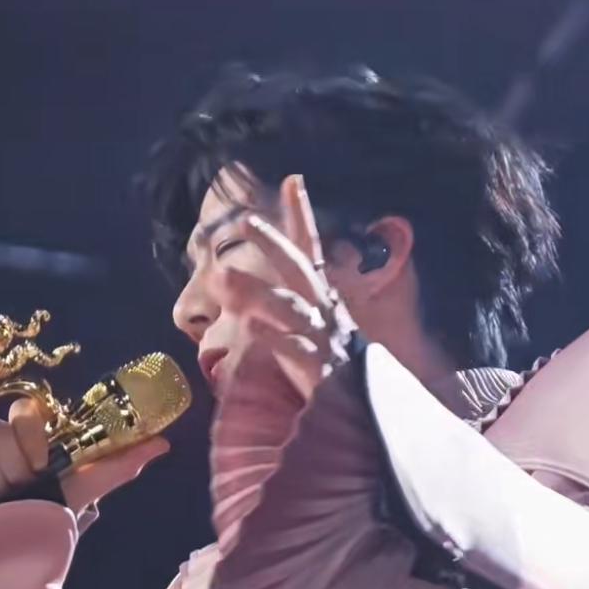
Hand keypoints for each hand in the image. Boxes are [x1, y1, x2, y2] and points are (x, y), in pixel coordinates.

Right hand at [0, 397, 169, 517]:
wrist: (4, 553)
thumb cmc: (45, 518)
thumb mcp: (80, 491)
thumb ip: (116, 465)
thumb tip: (163, 443)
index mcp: (34, 439)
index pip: (25, 412)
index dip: (30, 438)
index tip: (39, 465)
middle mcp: (3, 442)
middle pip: (0, 434)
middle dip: (13, 471)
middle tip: (19, 493)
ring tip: (0, 506)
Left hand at [217, 174, 357, 400]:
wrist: (367, 407)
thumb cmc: (335, 368)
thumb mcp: (318, 330)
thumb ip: (293, 308)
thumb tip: (259, 296)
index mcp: (323, 300)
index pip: (313, 251)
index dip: (303, 218)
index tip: (293, 181)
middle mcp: (324, 312)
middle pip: (299, 269)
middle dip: (274, 243)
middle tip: (246, 221)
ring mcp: (322, 338)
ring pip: (289, 307)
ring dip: (256, 290)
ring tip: (221, 276)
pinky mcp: (319, 369)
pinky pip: (293, 349)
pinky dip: (273, 337)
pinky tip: (248, 328)